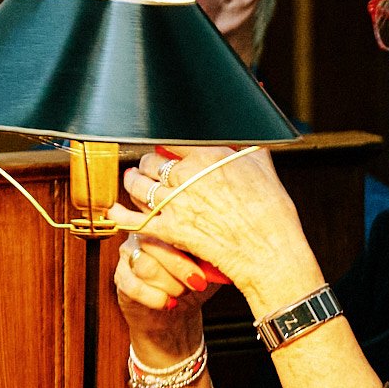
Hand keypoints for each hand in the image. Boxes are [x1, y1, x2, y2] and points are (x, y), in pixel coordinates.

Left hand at [107, 145, 317, 314]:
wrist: (269, 252)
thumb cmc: (272, 214)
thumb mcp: (264, 169)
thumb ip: (248, 148)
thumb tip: (246, 135)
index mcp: (208, 156)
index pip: (172, 140)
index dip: (166, 143)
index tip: (166, 148)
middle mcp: (187, 176)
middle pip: (151, 161)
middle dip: (148, 163)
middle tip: (148, 166)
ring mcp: (175, 204)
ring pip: (138, 185)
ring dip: (132, 182)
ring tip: (132, 180)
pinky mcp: (169, 230)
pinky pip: (134, 220)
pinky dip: (121, 215)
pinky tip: (115, 212)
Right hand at [114, 233, 219, 353]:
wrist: (177, 311)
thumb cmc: (195, 282)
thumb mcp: (209, 266)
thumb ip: (211, 252)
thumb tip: (224, 248)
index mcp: (166, 225)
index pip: (170, 223)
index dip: (188, 240)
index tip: (206, 258)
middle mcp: (144, 235)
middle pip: (155, 243)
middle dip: (181, 266)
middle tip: (198, 283)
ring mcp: (128, 254)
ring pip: (145, 265)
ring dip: (169, 284)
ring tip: (182, 293)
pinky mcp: (120, 277)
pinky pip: (133, 286)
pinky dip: (155, 298)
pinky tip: (168, 303)